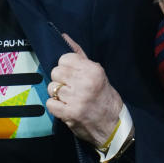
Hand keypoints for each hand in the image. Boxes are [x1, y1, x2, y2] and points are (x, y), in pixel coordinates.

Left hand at [46, 33, 123, 147]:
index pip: (64, 59)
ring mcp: (76, 99)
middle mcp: (85, 83)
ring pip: (51, 87)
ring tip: (69, 99)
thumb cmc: (104, 97)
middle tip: (71, 88)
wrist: (114, 125)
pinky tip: (65, 107)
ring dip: (57, 94)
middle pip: (56, 72)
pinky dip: (55, 106)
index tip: (73, 76)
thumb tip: (64, 36)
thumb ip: (80, 56)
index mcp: (93, 70)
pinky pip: (49, 103)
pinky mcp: (69, 114)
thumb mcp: (98, 73)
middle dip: (61, 80)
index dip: (66, 68)